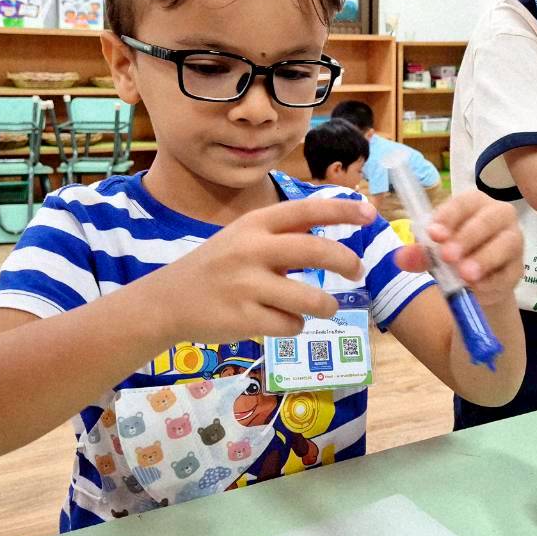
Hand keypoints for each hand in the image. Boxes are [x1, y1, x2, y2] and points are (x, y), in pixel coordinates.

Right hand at [150, 196, 372, 342]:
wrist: (167, 300)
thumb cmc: (215, 266)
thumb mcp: (243, 237)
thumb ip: (282, 234)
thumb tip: (334, 230)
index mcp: (254, 224)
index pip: (306, 210)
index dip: (341, 210)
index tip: (370, 214)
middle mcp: (251, 250)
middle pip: (316, 251)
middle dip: (347, 261)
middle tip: (358, 270)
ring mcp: (247, 286)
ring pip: (311, 298)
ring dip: (327, 305)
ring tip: (324, 306)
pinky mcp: (244, 319)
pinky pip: (291, 325)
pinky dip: (295, 325)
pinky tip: (283, 320)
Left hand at [395, 190, 523, 307]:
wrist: (476, 284)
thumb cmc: (454, 256)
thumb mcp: (433, 253)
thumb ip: (419, 253)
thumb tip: (400, 258)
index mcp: (474, 204)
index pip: (464, 202)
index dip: (449, 216)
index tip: (433, 234)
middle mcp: (499, 216)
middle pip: (488, 220)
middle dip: (466, 238)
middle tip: (447, 256)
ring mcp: (513, 241)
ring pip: (505, 244)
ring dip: (483, 259)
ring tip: (465, 275)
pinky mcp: (517, 268)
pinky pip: (508, 272)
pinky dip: (492, 281)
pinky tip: (477, 288)